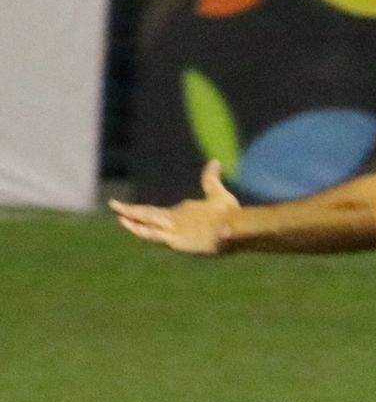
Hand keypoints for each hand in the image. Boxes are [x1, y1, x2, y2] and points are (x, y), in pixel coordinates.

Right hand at [109, 160, 240, 253]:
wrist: (236, 227)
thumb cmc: (229, 214)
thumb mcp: (217, 194)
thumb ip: (210, 179)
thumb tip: (215, 161)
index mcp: (181, 214)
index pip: (159, 212)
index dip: (143, 210)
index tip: (130, 208)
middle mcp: (175, 222)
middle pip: (148, 216)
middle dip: (131, 211)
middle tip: (113, 205)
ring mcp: (174, 231)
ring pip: (148, 224)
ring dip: (132, 220)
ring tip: (118, 216)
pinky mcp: (175, 240)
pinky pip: (153, 235)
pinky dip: (139, 229)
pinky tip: (126, 223)